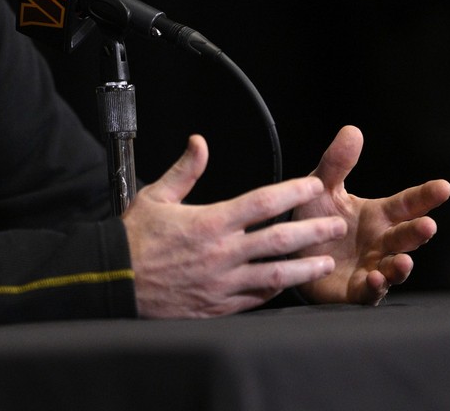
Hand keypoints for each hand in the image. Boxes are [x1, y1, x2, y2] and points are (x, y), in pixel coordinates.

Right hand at [123, 134, 347, 318]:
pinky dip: (274, 291)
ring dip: (304, 267)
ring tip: (325, 261)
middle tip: (335, 225)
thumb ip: (184, 170)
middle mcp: (221, 253)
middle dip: (312, 231)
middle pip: (279, 240)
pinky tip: (288, 284)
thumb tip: (200, 142)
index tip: (313, 186)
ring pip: (275, 275)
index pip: (262, 203)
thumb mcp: (156, 196)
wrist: (114, 280)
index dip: (292, 192)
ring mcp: (222, 283)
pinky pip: (255, 299)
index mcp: (209, 222)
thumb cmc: (134, 238)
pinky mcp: (217, 306)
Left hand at [293, 125, 449, 304]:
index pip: (407, 203)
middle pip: (405, 237)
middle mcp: (380, 242)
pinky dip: (375, 287)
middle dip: (418, 232)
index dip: (425, 196)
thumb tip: (352, 130)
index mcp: (378, 215)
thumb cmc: (313, 218)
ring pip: (394, 268)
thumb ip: (337, 163)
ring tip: (403, 261)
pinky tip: (375, 279)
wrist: (289, 251)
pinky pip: (370, 292)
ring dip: (401, 266)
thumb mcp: (322, 187)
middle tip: (428, 225)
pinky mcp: (355, 290)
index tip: (443, 186)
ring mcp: (372, 267)